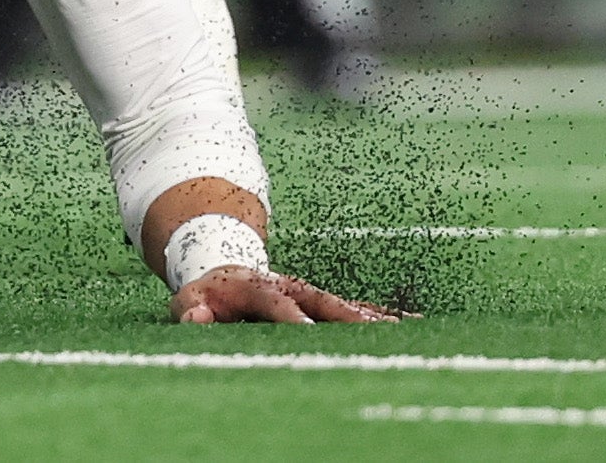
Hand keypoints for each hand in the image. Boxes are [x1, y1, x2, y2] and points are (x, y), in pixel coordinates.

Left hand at [171, 266, 397, 324]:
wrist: (224, 268)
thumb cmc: (206, 293)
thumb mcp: (189, 299)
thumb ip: (190, 309)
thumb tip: (196, 317)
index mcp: (259, 287)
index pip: (277, 304)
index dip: (292, 317)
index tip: (306, 330)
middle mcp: (294, 289)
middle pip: (327, 304)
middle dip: (350, 319)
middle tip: (378, 336)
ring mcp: (313, 296)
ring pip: (349, 308)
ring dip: (377, 322)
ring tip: (408, 334)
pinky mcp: (326, 305)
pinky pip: (359, 312)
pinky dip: (385, 321)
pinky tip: (416, 329)